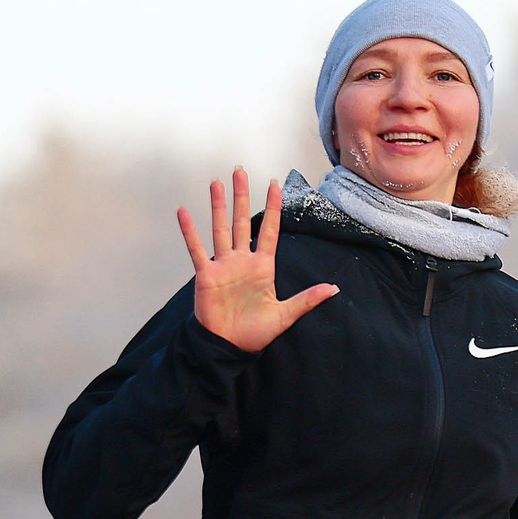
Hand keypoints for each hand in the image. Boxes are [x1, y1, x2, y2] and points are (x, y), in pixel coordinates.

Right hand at [176, 168, 337, 352]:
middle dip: (242, 196)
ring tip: (217, 182)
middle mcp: (242, 261)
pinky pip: (196, 249)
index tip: (275, 185)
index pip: (268, 230)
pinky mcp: (206, 275)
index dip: (272, 208)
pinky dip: (189, 230)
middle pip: (242, 221)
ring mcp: (223, 266)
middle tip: (241, 171)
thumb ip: (307, 299)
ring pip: (220, 228)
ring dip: (218, 205)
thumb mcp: (285, 315)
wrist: (228, 347)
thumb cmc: (254, 333)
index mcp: (262, 267)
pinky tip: (183, 211)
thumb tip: (334, 289)